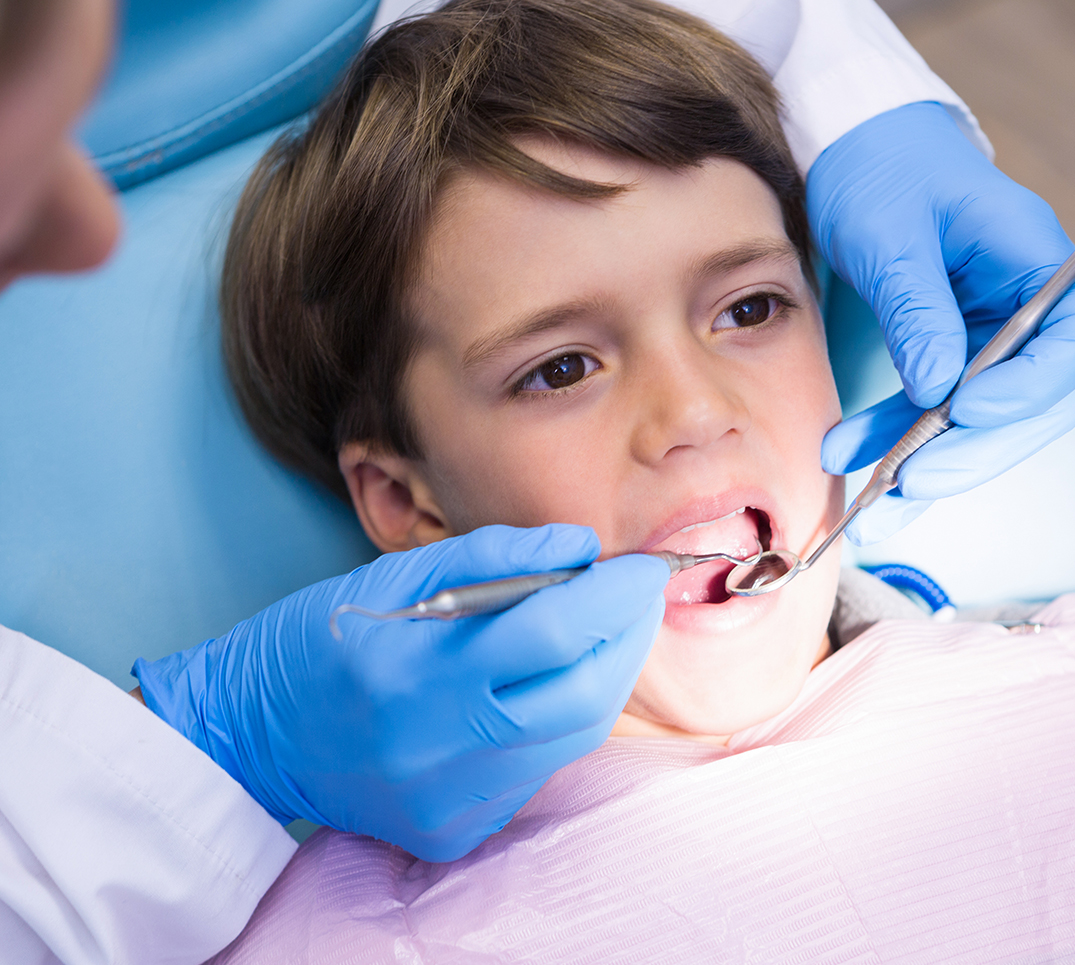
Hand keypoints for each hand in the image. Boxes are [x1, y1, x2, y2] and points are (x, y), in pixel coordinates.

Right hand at [132, 524, 667, 860]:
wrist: (250, 734)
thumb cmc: (320, 639)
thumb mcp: (390, 576)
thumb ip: (491, 556)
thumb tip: (580, 548)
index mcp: (412, 668)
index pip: (550, 631)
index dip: (612, 595)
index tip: (642, 565)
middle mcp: (433, 745)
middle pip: (581, 697)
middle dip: (628, 637)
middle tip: (637, 596)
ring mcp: (445, 800)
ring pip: (571, 739)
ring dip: (604, 677)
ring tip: (603, 632)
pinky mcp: (450, 832)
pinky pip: (536, 772)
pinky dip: (557, 721)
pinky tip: (546, 686)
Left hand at [808, 102, 1074, 543]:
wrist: (854, 151)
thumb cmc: (880, 170)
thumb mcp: (889, 236)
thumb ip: (918, 310)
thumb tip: (938, 388)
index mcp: (1033, 261)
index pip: (1061, 345)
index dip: (1023, 390)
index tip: (964, 412)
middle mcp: (1022, 302)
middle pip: (1023, 397)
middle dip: (968, 448)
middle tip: (911, 484)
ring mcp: (989, 330)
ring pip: (974, 414)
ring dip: (922, 455)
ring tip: (873, 493)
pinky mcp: (950, 347)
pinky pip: (932, 403)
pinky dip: (894, 435)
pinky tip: (853, 458)